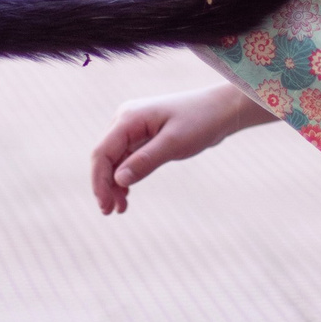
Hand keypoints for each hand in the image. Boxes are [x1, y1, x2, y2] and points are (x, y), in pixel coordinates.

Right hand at [90, 83, 269, 213]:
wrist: (221, 109)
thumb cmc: (201, 121)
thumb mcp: (175, 143)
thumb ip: (146, 160)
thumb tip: (118, 180)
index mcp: (129, 118)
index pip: (103, 152)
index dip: (99, 181)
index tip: (105, 206)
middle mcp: (126, 120)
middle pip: (105, 157)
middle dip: (104, 185)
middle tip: (110, 212)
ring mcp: (133, 127)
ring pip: (114, 159)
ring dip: (114, 183)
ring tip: (120, 208)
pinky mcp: (143, 135)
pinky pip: (126, 157)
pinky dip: (125, 176)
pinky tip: (126, 194)